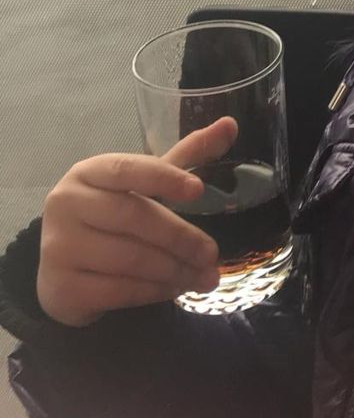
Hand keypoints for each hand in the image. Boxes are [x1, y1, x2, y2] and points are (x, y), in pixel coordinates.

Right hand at [36, 117, 237, 327]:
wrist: (64, 268)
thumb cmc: (111, 216)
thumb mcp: (145, 183)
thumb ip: (185, 156)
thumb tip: (230, 125)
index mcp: (88, 172)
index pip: (127, 168)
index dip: (163, 178)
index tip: (199, 190)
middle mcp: (66, 204)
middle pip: (134, 217)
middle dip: (181, 238)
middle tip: (212, 254)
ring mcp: (59, 247)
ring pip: (129, 259)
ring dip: (174, 270)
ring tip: (203, 277)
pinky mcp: (62, 287)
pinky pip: (118, 290)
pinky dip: (154, 291)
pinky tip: (175, 289)